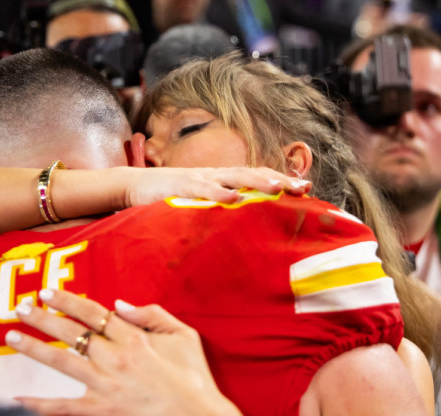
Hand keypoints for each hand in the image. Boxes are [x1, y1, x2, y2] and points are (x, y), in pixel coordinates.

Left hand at [5, 289, 241, 415]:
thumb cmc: (194, 377)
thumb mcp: (183, 335)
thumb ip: (152, 314)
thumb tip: (119, 304)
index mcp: (134, 338)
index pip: (92, 312)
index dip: (67, 301)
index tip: (46, 293)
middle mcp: (115, 358)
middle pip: (71, 332)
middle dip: (42, 317)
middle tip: (20, 307)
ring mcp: (105, 386)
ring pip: (61, 362)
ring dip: (34, 348)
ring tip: (11, 336)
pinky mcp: (101, 411)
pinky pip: (63, 407)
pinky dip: (38, 405)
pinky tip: (17, 400)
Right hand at [121, 166, 310, 207]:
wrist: (133, 186)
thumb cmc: (168, 198)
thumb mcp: (198, 204)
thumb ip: (219, 211)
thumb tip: (243, 226)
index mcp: (221, 179)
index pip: (256, 176)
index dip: (281, 180)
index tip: (307, 189)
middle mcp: (215, 175)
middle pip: (253, 174)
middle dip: (279, 180)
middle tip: (304, 188)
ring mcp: (199, 179)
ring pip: (234, 177)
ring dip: (257, 182)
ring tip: (278, 188)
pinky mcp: (180, 187)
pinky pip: (203, 189)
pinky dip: (218, 193)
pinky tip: (233, 198)